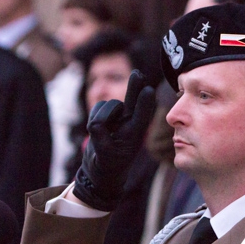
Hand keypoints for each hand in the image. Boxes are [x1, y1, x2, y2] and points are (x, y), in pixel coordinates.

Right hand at [73, 70, 155, 209]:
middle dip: (134, 86)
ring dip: (104, 114)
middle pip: (132, 100)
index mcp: (134, 134)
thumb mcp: (104, 154)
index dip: (144, 103)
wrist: (101, 169)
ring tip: (103, 132)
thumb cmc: (107, 165)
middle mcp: (128, 123)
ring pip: (109, 104)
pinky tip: (97, 128)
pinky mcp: (106, 115)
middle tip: (138, 73)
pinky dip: (95, 115)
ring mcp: (118, 117)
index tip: (149, 91)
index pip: (141, 116)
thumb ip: (100, 137)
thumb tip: (96, 122)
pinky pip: (98, 106)